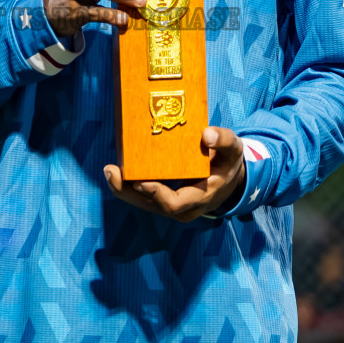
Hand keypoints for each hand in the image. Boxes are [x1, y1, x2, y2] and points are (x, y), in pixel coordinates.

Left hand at [103, 126, 246, 222]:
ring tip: (109, 170)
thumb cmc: (228, 161)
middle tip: (112, 171)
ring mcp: (173, 206)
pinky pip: (143, 198)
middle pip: (152, 206)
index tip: (141, 181)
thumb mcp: (234, 149)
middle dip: (129, 192)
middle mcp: (184, 207)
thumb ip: (225, 140)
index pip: (175, 204)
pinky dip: (128, 187)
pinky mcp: (163, 200)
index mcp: (201, 196)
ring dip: (124, 190)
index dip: (156, 194)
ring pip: (144, 203)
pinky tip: (115, 171)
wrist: (229, 179)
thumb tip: (207, 134)